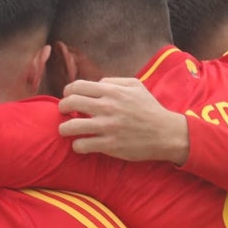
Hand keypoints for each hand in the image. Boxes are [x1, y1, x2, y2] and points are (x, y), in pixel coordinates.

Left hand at [58, 78, 189, 164]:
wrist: (165, 133)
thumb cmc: (150, 109)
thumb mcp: (136, 86)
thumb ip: (114, 81)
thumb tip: (96, 84)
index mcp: (111, 91)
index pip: (77, 86)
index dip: (67, 91)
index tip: (68, 97)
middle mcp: (107, 107)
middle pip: (70, 103)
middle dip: (62, 108)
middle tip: (65, 113)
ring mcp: (107, 127)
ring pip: (70, 126)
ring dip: (64, 128)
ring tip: (67, 131)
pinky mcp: (109, 145)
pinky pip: (81, 145)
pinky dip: (77, 145)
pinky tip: (81, 144)